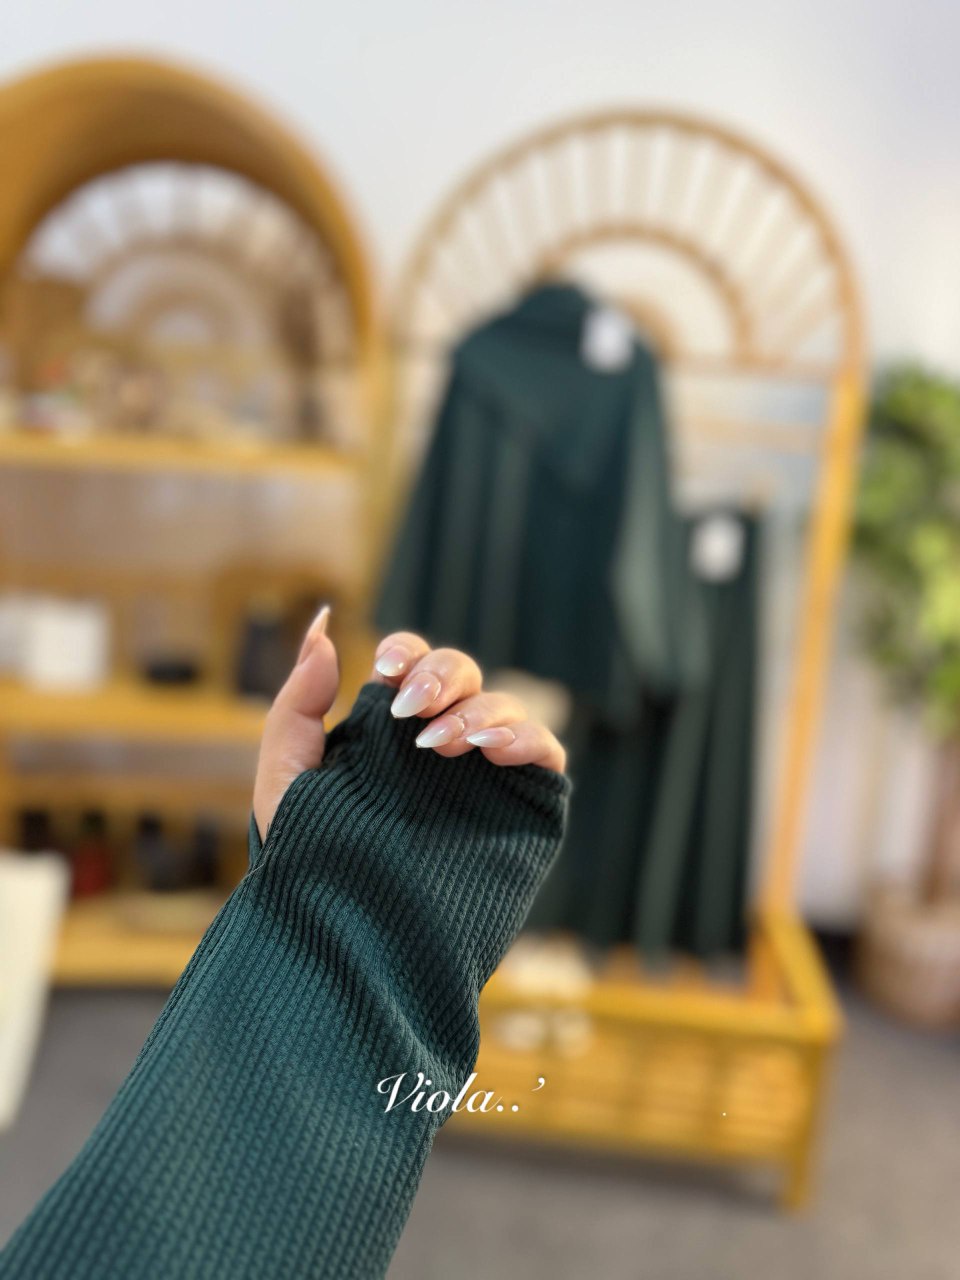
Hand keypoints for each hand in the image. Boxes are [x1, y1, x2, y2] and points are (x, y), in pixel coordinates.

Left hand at [253, 614, 566, 839]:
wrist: (356, 946)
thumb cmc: (311, 870)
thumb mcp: (287, 782)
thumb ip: (298, 704)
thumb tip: (323, 622)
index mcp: (389, 734)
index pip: (411, 667)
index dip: (406, 653)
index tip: (385, 668)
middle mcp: (441, 747)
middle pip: (462, 675)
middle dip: (441, 676)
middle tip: (413, 710)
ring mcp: (486, 776)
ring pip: (504, 706)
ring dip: (477, 711)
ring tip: (442, 746)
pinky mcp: (524, 807)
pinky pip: (544, 752)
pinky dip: (526, 738)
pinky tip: (491, 752)